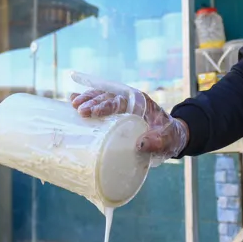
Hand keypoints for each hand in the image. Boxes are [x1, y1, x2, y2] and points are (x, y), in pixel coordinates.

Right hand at [69, 72, 188, 166]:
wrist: (170, 136)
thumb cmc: (169, 137)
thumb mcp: (167, 140)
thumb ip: (157, 142)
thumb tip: (140, 145)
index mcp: (142, 102)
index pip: (122, 100)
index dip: (106, 104)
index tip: (93, 111)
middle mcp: (130, 100)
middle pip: (108, 96)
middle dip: (92, 101)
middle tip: (78, 109)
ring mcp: (122, 105)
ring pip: (102, 97)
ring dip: (87, 99)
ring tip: (72, 103)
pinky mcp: (116, 113)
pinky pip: (100, 104)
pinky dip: (87, 102)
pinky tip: (71, 102)